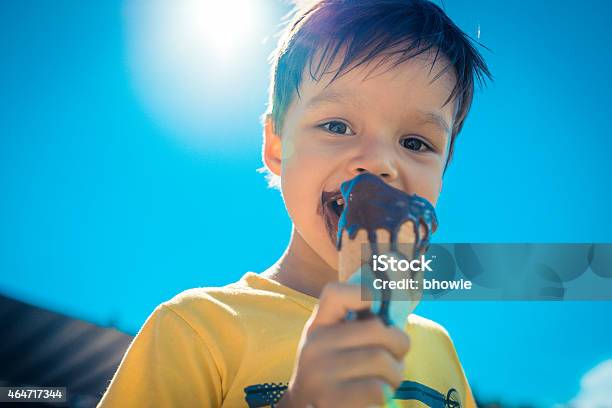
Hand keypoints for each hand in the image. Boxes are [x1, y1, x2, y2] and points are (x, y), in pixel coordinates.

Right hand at [277, 282, 409, 407]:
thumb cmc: (334, 372)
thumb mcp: (334, 343)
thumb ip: (358, 327)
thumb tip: (397, 313)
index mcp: (317, 326)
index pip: (335, 293)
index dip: (363, 293)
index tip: (377, 311)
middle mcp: (314, 345)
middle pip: (376, 329)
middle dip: (399, 344)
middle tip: (397, 356)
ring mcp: (320, 373)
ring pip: (382, 361)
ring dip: (395, 373)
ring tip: (387, 378)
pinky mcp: (330, 400)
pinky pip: (377, 389)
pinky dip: (385, 393)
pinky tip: (376, 394)